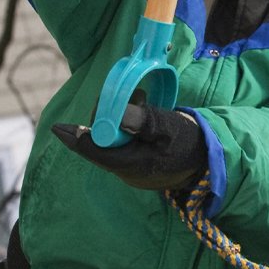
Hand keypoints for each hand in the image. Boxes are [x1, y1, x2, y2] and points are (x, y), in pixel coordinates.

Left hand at [49, 96, 207, 191]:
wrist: (211, 161)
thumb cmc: (191, 143)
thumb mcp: (169, 127)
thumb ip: (143, 120)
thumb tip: (116, 112)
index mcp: (132, 164)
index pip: (95, 151)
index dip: (76, 137)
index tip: (58, 129)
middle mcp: (127, 171)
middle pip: (100, 144)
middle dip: (104, 119)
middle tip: (120, 98)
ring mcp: (131, 170)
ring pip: (111, 144)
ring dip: (117, 122)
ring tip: (140, 103)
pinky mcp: (138, 165)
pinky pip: (121, 146)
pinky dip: (125, 130)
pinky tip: (140, 117)